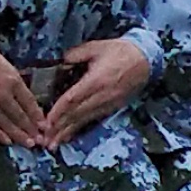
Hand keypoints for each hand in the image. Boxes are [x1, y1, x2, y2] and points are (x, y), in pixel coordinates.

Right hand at [0, 42, 53, 147]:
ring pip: (9, 124)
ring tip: (29, 144)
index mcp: (12, 79)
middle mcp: (5, 96)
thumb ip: (7, 72)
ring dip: (20, 136)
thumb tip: (14, 79)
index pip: (29, 100)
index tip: (43, 122)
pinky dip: (0, 136)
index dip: (37, 113)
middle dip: (32, 129)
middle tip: (41, 139)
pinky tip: (8, 142)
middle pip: (21, 115)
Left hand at [35, 32, 152, 141]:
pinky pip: (93, 120)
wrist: (145, 60)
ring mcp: (108, 103)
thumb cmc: (120, 51)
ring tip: (54, 144)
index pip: (73, 99)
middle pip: (76, 114)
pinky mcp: (112, 107)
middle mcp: (102, 96)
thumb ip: (76, 54)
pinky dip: (79, 129)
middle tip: (44, 140)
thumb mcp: (96, 46)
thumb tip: (61, 62)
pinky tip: (69, 136)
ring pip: (84, 120)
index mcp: (96, 80)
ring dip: (67, 133)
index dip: (58, 111)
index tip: (46, 122)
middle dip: (59, 128)